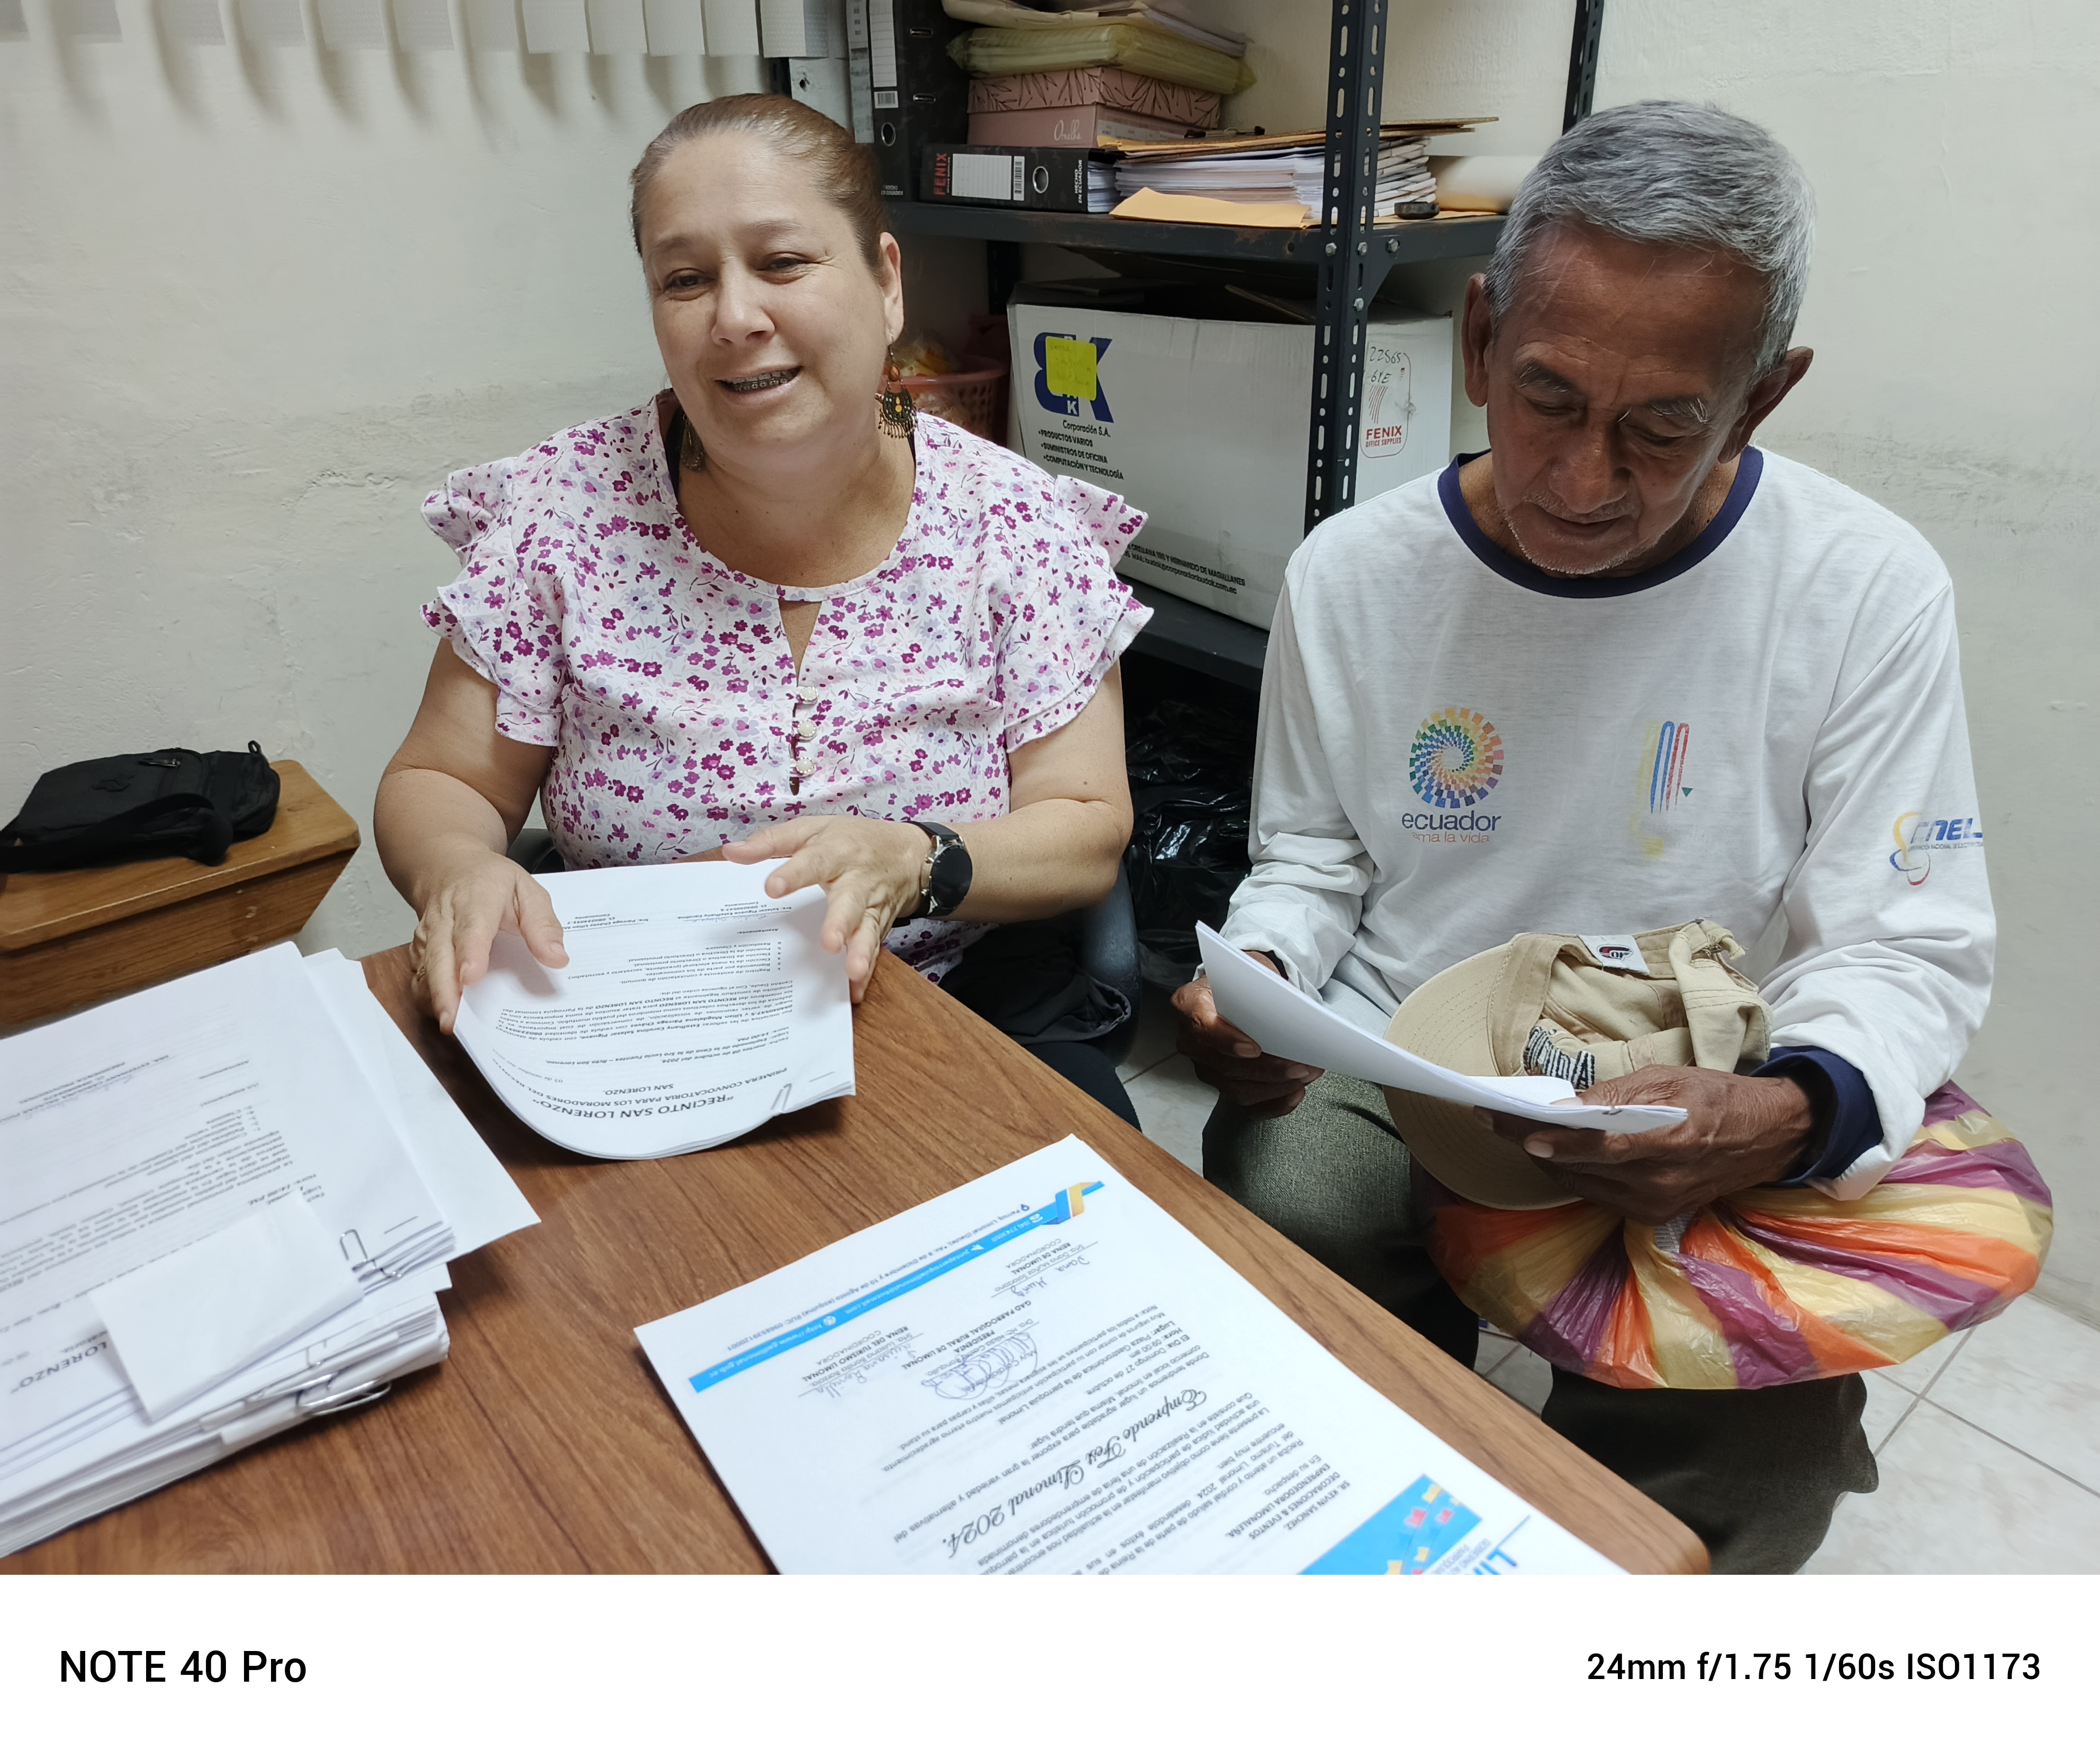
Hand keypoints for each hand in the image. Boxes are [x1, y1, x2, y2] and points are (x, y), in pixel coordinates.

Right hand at [410, 849, 567, 1033]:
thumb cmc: (492, 882)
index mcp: (476, 899)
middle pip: (439, 956)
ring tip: (451, 1027)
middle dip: (443, 990)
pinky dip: (428, 998)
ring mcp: (427, 937)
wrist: (448, 867)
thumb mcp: (527, 890)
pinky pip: (419, 977)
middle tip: (452, 1022)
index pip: (471, 928)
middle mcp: (445, 919)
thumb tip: (557, 959)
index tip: (472, 977)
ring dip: (434, 999)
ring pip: (425, 970)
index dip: (470, 953)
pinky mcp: (419, 952)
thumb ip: (542, 924)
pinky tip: (446, 1016)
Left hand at [719, 816, 932, 1004]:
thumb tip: (731, 852)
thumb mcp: (811, 829)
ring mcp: (871, 905)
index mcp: (835, 852)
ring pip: (867, 929)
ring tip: (852, 971)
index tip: (772, 888)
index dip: (794, 875)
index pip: (813, 862)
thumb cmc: (850, 840)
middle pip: (849, 902)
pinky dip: (867, 972)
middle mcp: (856, 880)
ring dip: (861, 952)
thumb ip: (771, 842)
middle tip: (829, 943)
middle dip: (840, 923)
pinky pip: (874, 949)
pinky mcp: (879, 925)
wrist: (908, 852)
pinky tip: (854, 992)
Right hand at [1173, 957, 1324, 1118]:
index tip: (1254, 1049)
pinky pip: (1248, 1105)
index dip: (1227, 1041)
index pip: (1202, 1027)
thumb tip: (1290, 1011)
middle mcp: (1192, 1041)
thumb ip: (1260, 988)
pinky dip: (1274, 1104)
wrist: (1239, 992)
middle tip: (1301, 1065)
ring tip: (1306, 1074)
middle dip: (1268, 1070)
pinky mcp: (1224, 1085)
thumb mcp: (1250, 970)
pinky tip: (1295, 1093)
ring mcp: (1207, 1067)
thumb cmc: (1243, 981)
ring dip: (1277, 1086)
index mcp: (1189, 1005)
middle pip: (1226, 1066)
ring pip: (1238, 1090)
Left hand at [1475, 1066, 1816, 1225]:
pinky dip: (1575, 1173)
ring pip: (1582, 1184)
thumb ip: (1614, 1095)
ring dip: (1549, 1160)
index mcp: (1671, 1140)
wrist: (1765, 1138)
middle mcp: (1661, 1181)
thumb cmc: (1714, 1098)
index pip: (1601, 1145)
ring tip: (1519, 1131)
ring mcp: (1656, 1204)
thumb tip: (1563, 1105)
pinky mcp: (1652, 1216)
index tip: (1519, 1131)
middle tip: (1497, 1118)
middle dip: (1534, 1143)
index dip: (1557, 1141)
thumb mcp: (1667, 1079)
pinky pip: (1598, 1195)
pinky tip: (1558, 1153)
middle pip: (1581, 1167)